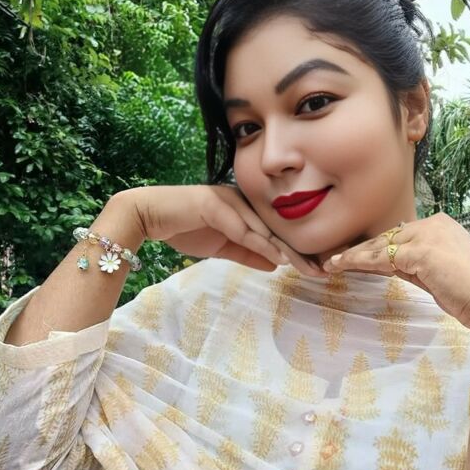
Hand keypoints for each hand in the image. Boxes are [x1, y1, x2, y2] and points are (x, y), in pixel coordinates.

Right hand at [117, 184, 320, 276]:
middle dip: (299, 251)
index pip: (275, 232)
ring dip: (285, 249)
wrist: (148, 216)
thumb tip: (276, 265)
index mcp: (245, 207)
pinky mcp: (213, 203)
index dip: (296, 251)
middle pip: (275, 229)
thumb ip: (248, 253)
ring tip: (306, 266)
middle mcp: (241, 200)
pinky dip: (259, 243)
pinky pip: (240, 228)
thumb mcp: (222, 247)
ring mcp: (228, 199)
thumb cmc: (183, 228)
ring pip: (262, 228)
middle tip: (322, 270)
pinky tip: (276, 256)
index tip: (316, 269)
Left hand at [322, 211, 469, 330]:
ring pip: (380, 245)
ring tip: (332, 264)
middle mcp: (434, 224)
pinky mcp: (420, 252)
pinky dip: (358, 262)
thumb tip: (389, 265)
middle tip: (336, 259)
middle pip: (387, 236)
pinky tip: (342, 266)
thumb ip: (414, 265)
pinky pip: (381, 257)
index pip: (400, 234)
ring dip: (353, 255)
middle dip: (361, 249)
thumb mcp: (438, 273)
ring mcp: (427, 235)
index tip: (356, 256)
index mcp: (441, 225)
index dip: (376, 247)